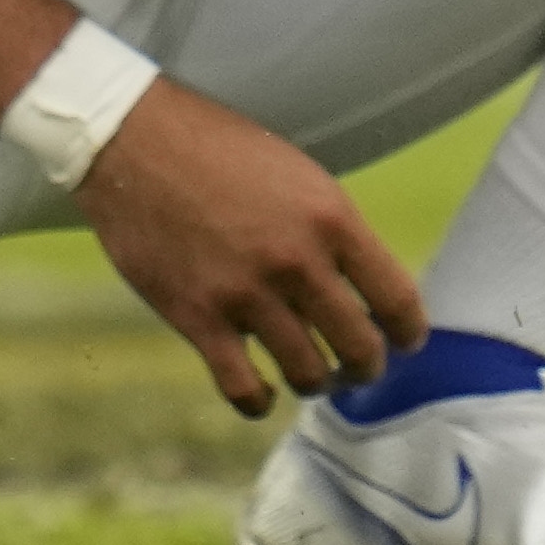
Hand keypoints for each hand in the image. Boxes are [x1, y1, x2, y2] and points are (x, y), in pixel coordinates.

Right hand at [80, 81, 425, 415]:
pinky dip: (260, 401)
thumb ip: (333, 232)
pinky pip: (244, 388)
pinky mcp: (199, 319)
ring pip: (308, 375)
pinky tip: (263, 391)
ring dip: (316, 382)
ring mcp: (247, 295)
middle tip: (357, 368)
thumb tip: (361, 288)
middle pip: (359, 348)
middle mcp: (297, 261)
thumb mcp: (298, 176)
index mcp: (332, 218)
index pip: (397, 298)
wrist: (136, 143)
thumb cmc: (220, 151)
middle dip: (365, 368)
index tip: (404, 342)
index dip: (408, 332)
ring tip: (311, 375)